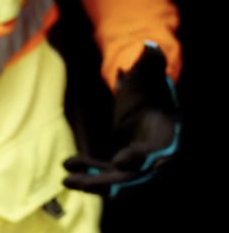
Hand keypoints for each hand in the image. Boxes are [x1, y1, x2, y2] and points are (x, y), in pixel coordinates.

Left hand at [63, 43, 180, 197]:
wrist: (145, 101)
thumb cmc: (148, 87)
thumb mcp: (149, 75)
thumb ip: (150, 65)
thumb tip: (150, 48)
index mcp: (166, 136)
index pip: (154, 152)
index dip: (138, 157)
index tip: (120, 161)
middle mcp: (155, 157)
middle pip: (132, 176)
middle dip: (105, 181)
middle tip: (78, 182)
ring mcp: (137, 164)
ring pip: (116, 181)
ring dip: (91, 183)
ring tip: (66, 180)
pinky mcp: (122, 166)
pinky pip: (105, 173)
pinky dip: (88, 171)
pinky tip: (67, 164)